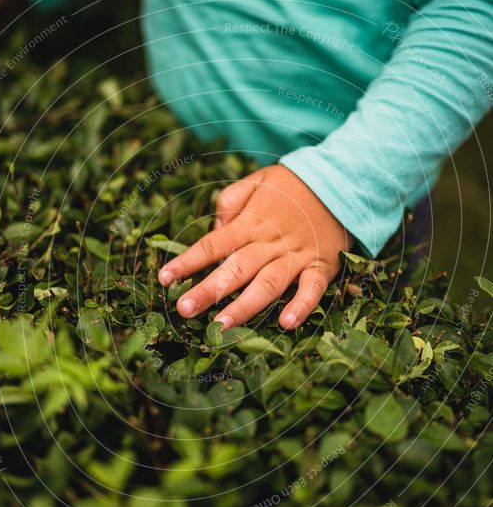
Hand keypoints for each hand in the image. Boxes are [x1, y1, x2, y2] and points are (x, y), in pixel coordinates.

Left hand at [158, 165, 352, 328]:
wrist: (341, 181)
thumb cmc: (292, 186)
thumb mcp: (257, 181)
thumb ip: (230, 201)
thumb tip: (214, 227)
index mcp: (250, 223)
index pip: (212, 244)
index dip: (187, 262)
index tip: (165, 279)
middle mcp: (270, 241)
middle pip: (235, 268)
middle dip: (209, 290)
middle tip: (184, 309)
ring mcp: (296, 255)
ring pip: (268, 283)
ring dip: (244, 306)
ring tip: (222, 326)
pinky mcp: (321, 265)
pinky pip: (312, 288)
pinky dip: (301, 305)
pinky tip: (286, 323)